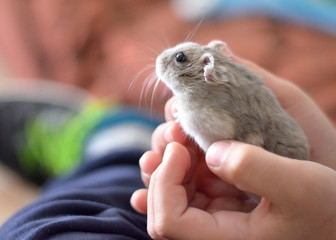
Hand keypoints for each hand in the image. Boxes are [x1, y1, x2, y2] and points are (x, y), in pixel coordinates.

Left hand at [130, 42, 335, 238]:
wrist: (333, 218)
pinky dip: (183, 161)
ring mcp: (215, 217)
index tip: (180, 148)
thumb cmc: (325, 210)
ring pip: (171, 191)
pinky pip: (189, 183)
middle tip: (176, 132)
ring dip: (170, 159)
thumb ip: (255, 169)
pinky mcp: (221, 202)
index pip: (167, 222)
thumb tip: (212, 153)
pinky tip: (187, 145)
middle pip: (160, 205)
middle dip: (162, 165)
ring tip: (180, 132)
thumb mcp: (301, 186)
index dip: (164, 182)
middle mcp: (213, 233)